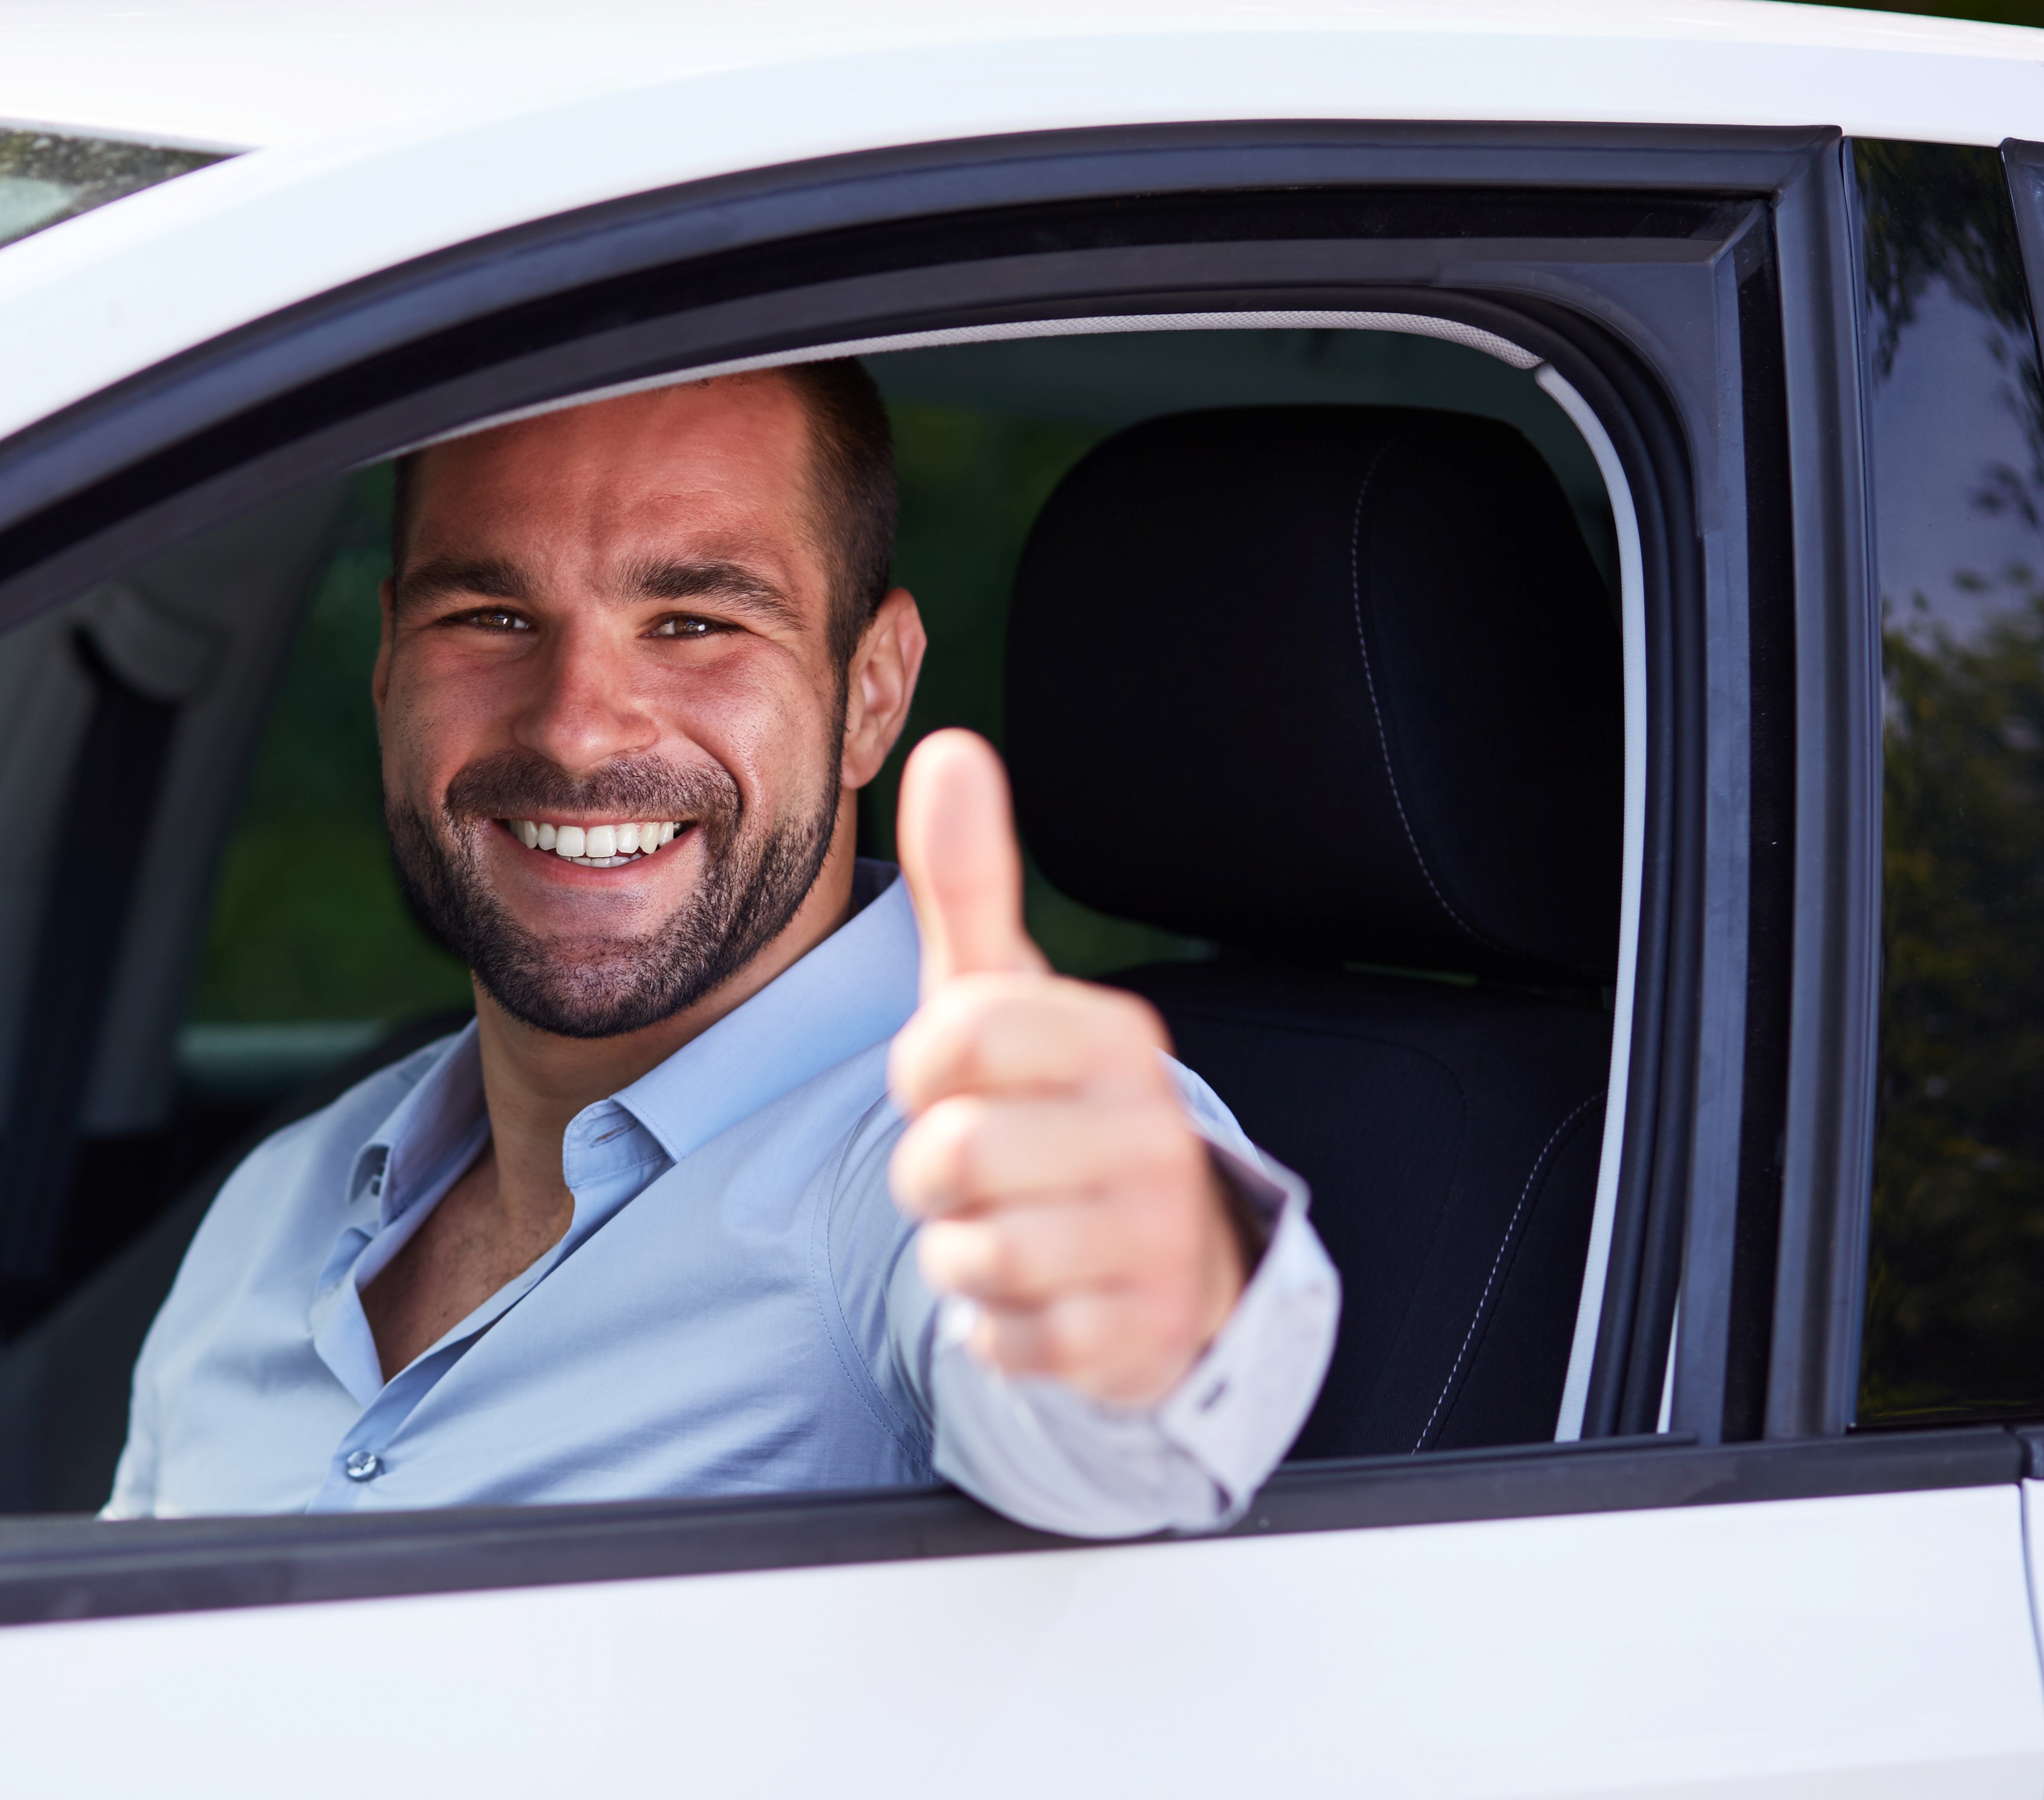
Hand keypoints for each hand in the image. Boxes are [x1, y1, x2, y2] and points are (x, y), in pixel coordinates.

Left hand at [887, 729, 1248, 1407]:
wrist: (1161, 1254)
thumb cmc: (1052, 1106)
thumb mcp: (1005, 994)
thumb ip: (971, 880)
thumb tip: (953, 747)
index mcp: (1114, 1039)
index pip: (956, 1037)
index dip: (923, 1069)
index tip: (953, 1082)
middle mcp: (1150, 1133)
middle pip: (949, 1156)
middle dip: (932, 1175)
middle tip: (980, 1168)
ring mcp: (1153, 1240)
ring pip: (972, 1253)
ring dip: (960, 1250)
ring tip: (1007, 1226)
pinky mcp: (1136, 1337)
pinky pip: (1007, 1337)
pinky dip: (995, 1324)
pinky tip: (1035, 1293)